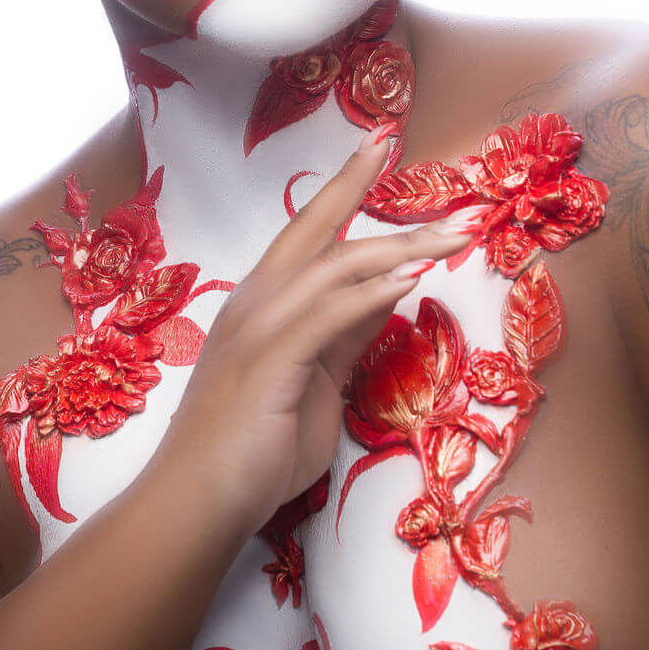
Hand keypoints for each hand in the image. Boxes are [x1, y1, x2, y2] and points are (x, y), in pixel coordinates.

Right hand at [163, 129, 482, 536]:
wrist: (197, 503)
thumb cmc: (251, 451)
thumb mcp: (314, 381)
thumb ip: (346, 336)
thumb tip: (390, 293)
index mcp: (261, 304)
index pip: (306, 233)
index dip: (343, 188)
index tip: (378, 146)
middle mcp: (255, 303)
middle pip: (313, 229)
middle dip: (357, 184)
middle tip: (396, 147)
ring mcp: (258, 330)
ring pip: (332, 267)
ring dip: (397, 247)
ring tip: (451, 235)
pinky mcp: (268, 361)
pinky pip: (327, 314)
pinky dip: (371, 292)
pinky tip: (410, 277)